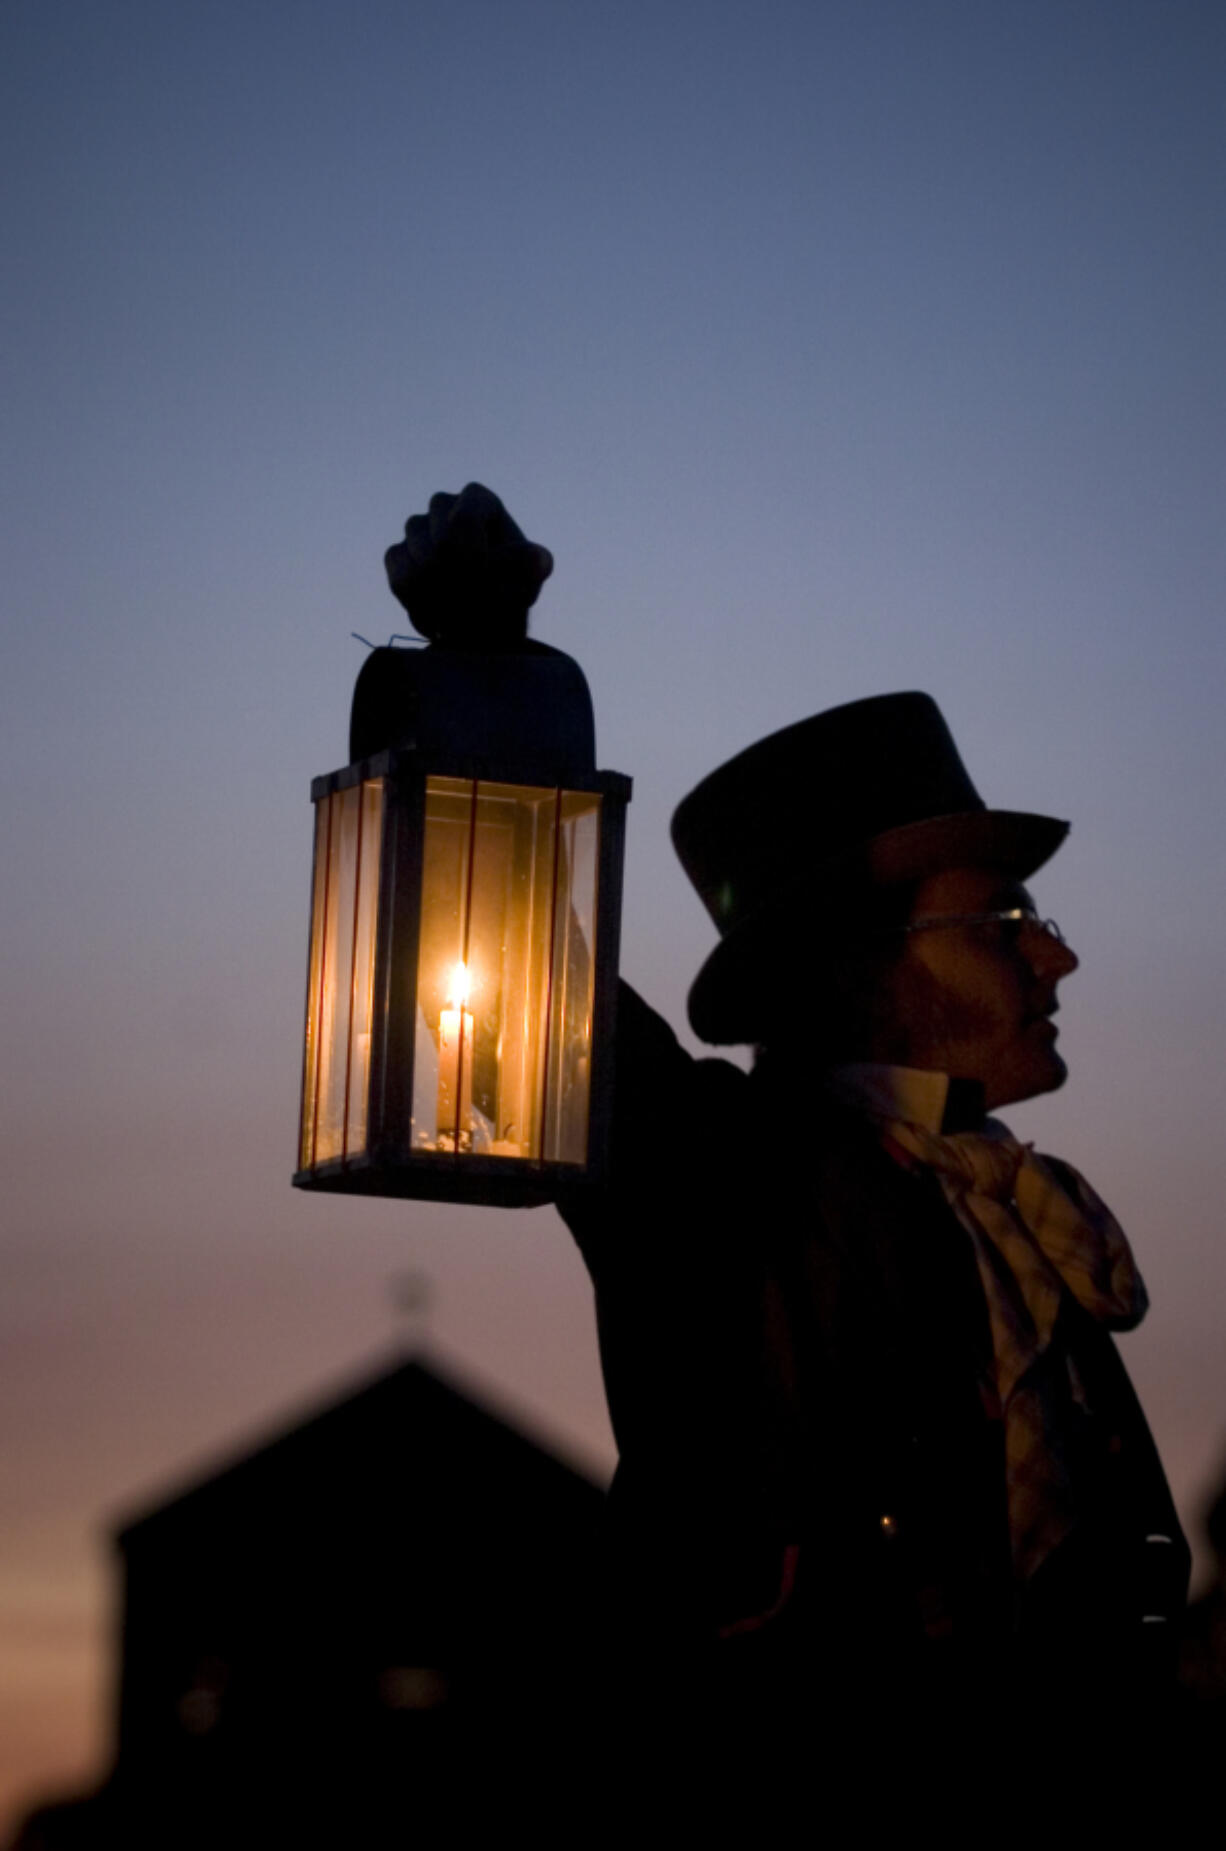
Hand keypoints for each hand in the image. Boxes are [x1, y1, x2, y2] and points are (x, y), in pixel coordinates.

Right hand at [384, 482, 553, 645]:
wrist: (488, 611)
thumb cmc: (514, 586)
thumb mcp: (531, 578)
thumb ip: (531, 568)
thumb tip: (539, 559)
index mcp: (478, 498)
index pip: (461, 522)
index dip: (472, 561)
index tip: (488, 587)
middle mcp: (441, 504)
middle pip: (436, 550)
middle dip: (459, 590)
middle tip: (478, 611)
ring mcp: (415, 528)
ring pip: (416, 571)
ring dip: (442, 605)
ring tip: (464, 619)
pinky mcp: (396, 553)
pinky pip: (400, 584)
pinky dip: (421, 610)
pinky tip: (441, 621)